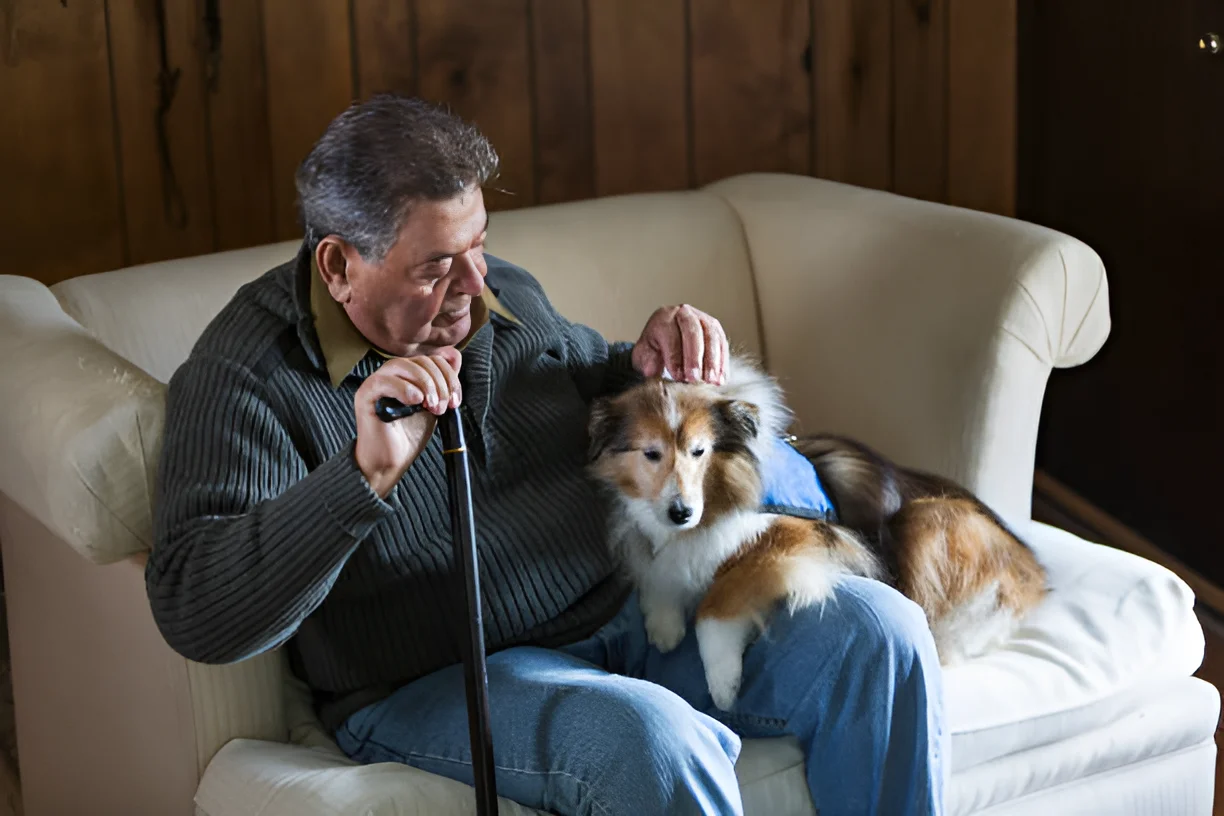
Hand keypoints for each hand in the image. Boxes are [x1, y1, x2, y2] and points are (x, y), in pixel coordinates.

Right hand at [354, 349, 461, 497]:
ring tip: (431, 406)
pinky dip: (404, 388)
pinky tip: (415, 402)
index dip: (449, 376)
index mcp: (408, 375)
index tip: (456, 401)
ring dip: (425, 384)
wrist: (390, 461)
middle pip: (421, 360)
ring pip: (402, 364)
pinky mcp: (365, 394)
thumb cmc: (409, 435)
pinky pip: (384, 381)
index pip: (432, 359)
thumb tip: (454, 356)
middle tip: (443, 407)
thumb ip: (443, 383)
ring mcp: (377, 382)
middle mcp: (392, 374)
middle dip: (439, 383)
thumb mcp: (434, 405)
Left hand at [631, 304, 727, 384]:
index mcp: (663, 317)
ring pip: (712, 337)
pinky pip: (722, 344)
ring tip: (711, 381)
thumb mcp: (645, 356)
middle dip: (694, 358)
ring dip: (713, 361)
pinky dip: (723, 363)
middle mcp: (685, 313)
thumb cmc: (653, 351)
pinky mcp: (716, 329)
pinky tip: (721, 379)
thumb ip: (647, 362)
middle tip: (695, 378)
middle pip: (693, 332)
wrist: (664, 345)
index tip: (677, 376)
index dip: (674, 356)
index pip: (670, 334)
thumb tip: (652, 371)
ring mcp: (703, 319)